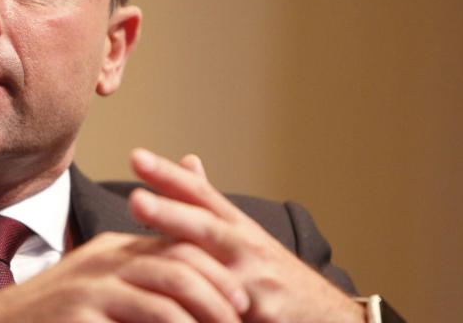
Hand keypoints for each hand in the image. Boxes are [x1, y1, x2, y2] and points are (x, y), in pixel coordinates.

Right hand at [0, 231, 247, 322]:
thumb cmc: (45, 321)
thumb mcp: (90, 295)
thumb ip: (128, 288)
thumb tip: (174, 306)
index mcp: (109, 251)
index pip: (173, 245)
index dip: (213, 269)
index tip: (240, 300)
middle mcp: (103, 259)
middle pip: (180, 259)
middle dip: (219, 287)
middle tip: (243, 316)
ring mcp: (91, 283)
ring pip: (170, 284)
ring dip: (207, 311)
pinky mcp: (80, 309)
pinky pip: (147, 315)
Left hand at [127, 148, 364, 322]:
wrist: (327, 314)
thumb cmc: (272, 273)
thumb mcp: (244, 232)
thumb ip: (209, 204)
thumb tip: (186, 161)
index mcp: (235, 226)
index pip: (199, 193)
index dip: (168, 175)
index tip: (136, 157)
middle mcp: (245, 247)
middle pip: (205, 225)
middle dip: (170, 213)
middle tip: (136, 201)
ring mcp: (255, 281)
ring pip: (216, 270)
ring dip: (186, 266)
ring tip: (154, 263)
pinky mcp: (264, 313)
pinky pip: (228, 310)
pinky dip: (206, 309)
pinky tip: (173, 312)